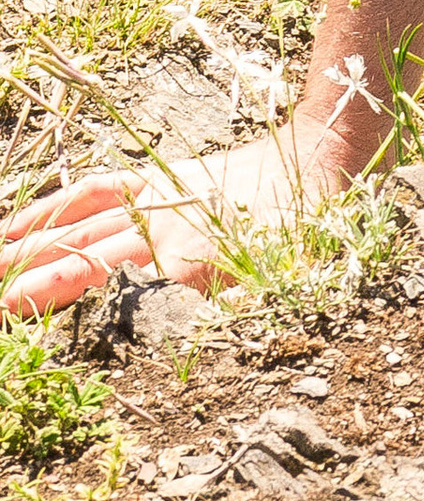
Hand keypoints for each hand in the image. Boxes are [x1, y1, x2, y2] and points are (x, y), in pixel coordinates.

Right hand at [0, 125, 362, 317]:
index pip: (112, 296)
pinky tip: (14, 225)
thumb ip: (224, 316)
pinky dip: (52, 207)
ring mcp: (154, 202)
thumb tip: (170, 338)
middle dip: (26, 289)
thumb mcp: (280, 286)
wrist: (316, 162)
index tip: (19, 326)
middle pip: (80, 264)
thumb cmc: (305, 235)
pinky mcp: (152, 180)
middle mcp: (162, 232)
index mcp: (191, 266)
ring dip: (24, 251)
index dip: (64, 311)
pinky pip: (93, 191)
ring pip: (76, 229)